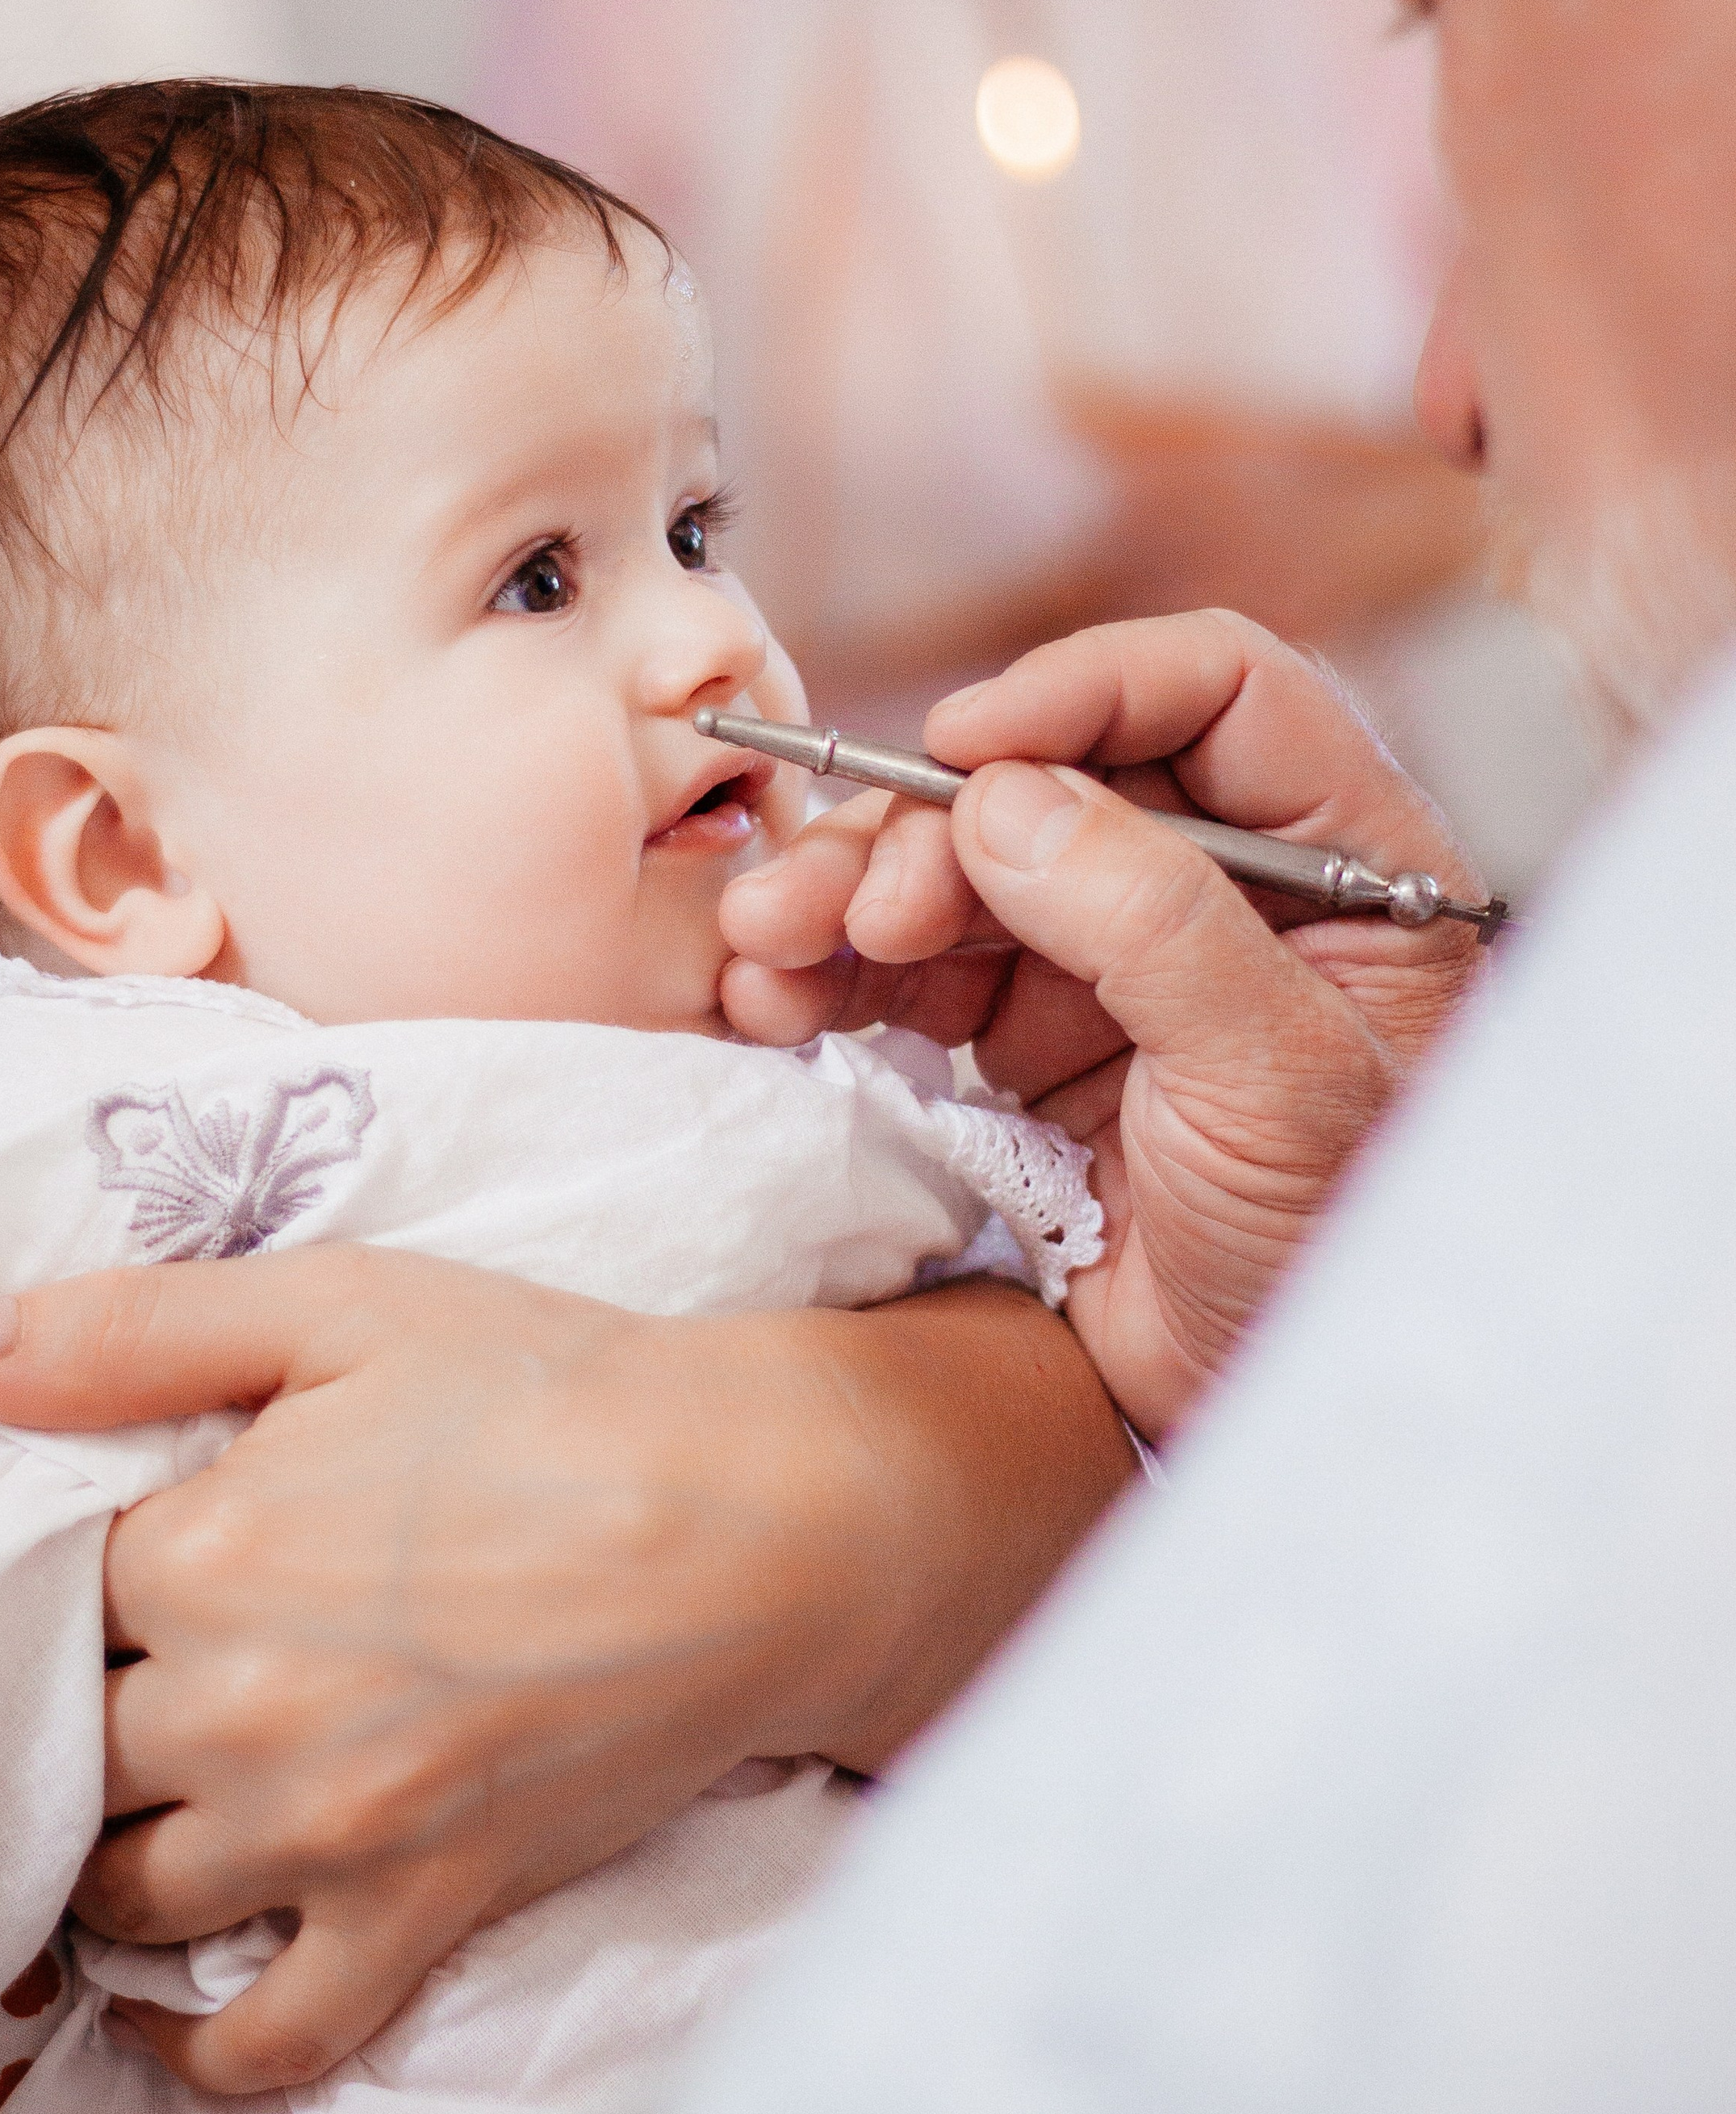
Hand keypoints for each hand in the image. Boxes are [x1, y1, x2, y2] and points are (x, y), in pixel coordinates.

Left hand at [0, 1247, 1127, 2091]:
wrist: (762, 1513)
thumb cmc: (555, 1386)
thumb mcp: (338, 1305)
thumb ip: (126, 1329)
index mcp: (201, 1547)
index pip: (46, 1589)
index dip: (76, 1568)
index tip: (116, 1550)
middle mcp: (236, 1707)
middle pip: (71, 1745)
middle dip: (85, 1708)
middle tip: (126, 1671)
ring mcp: (324, 1831)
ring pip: (128, 1892)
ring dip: (112, 1856)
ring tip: (136, 1804)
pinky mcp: (417, 1914)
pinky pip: (264, 2036)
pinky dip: (197, 2037)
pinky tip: (170, 2000)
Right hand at [720, 612, 1487, 1439]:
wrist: (1264, 1422)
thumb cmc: (1333, 1253)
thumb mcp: (1279, 1081)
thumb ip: (1155, 921)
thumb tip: (1006, 797)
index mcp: (1344, 861)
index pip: (1219, 691)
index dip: (1083, 691)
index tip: (965, 747)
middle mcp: (1223, 889)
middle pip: (1053, 779)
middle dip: (929, 828)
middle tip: (858, 911)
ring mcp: (1114, 966)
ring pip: (960, 866)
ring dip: (848, 894)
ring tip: (769, 948)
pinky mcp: (1026, 1046)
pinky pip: (910, 969)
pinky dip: (831, 971)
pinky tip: (772, 995)